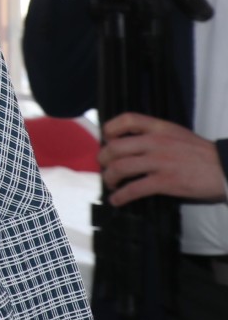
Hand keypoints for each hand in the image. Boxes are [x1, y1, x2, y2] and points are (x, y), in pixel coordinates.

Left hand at [101, 113, 227, 205]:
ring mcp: (160, 162)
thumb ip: (156, 135)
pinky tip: (117, 200)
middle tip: (104, 167)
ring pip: (120, 167)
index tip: (106, 138)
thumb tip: (132, 144)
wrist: (225, 168)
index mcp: (160, 128)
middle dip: (103, 159)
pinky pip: (134, 189)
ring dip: (109, 178)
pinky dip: (121, 196)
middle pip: (116, 147)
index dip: (110, 128)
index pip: (127, 119)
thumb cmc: (202, 154)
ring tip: (111, 183)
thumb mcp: (178, 135)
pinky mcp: (165, 182)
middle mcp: (156, 142)